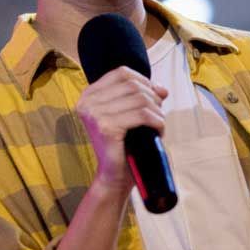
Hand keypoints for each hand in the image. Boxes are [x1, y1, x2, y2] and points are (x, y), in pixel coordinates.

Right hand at [75, 66, 167, 190]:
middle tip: (158, 115)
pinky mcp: (106, 128)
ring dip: (157, 111)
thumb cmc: (123, 145)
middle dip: (153, 97)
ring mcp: (95, 115)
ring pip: (139, 99)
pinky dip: (157, 121)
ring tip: (159, 124)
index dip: (143, 81)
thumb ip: (142, 97)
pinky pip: (141, 115)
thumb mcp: (130, 115)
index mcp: (88, 96)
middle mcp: (87, 103)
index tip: (154, 97)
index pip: (121, 73)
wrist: (114, 176)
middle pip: (132, 85)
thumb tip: (162, 88)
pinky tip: (158, 131)